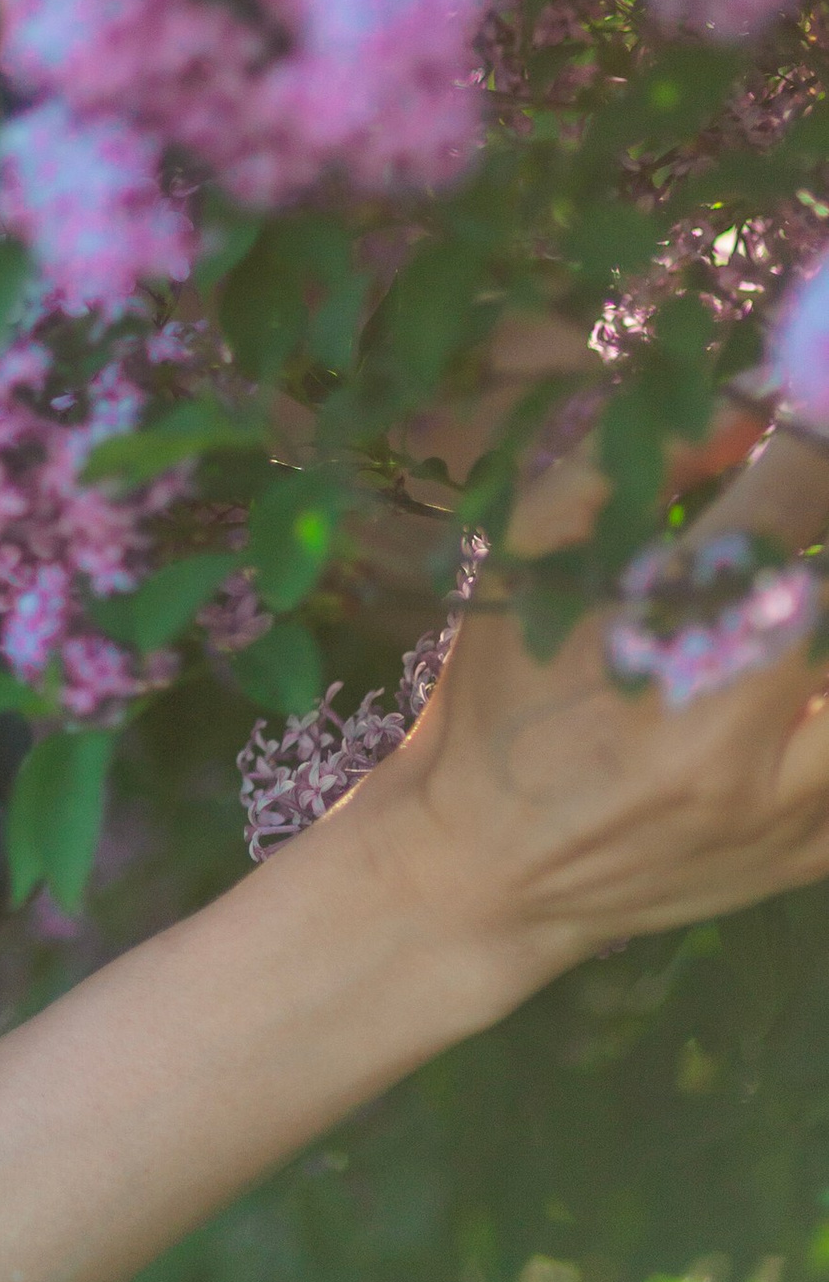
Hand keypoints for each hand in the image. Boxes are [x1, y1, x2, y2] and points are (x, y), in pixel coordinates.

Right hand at [355, 427, 828, 984]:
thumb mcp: (524, 565)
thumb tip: (744, 411)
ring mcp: (787, 808)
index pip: (783, 512)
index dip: (807, 449)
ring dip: (825, 630)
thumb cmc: (499, 699)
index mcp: (659, 649)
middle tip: (804, 523)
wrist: (487, 869)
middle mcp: (737, 737)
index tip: (802, 414)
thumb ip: (620, 473)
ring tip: (794, 607)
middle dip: (824, 538)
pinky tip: (796, 682)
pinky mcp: (811, 854)